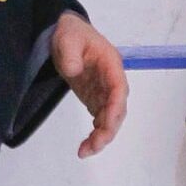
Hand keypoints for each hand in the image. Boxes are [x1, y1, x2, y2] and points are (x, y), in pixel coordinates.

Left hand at [52, 12, 128, 158]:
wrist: (66, 34)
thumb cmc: (70, 34)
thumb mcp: (67, 38)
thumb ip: (70, 53)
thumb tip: (75, 70)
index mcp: (111, 65)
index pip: (119, 90)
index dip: (115, 109)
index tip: (106, 125)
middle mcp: (112, 81)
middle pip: (117, 110)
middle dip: (108, 130)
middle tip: (92, 147)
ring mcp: (104, 92)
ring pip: (110, 119)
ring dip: (101, 137)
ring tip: (84, 152)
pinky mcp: (95, 99)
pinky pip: (99, 120)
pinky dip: (94, 134)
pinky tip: (85, 146)